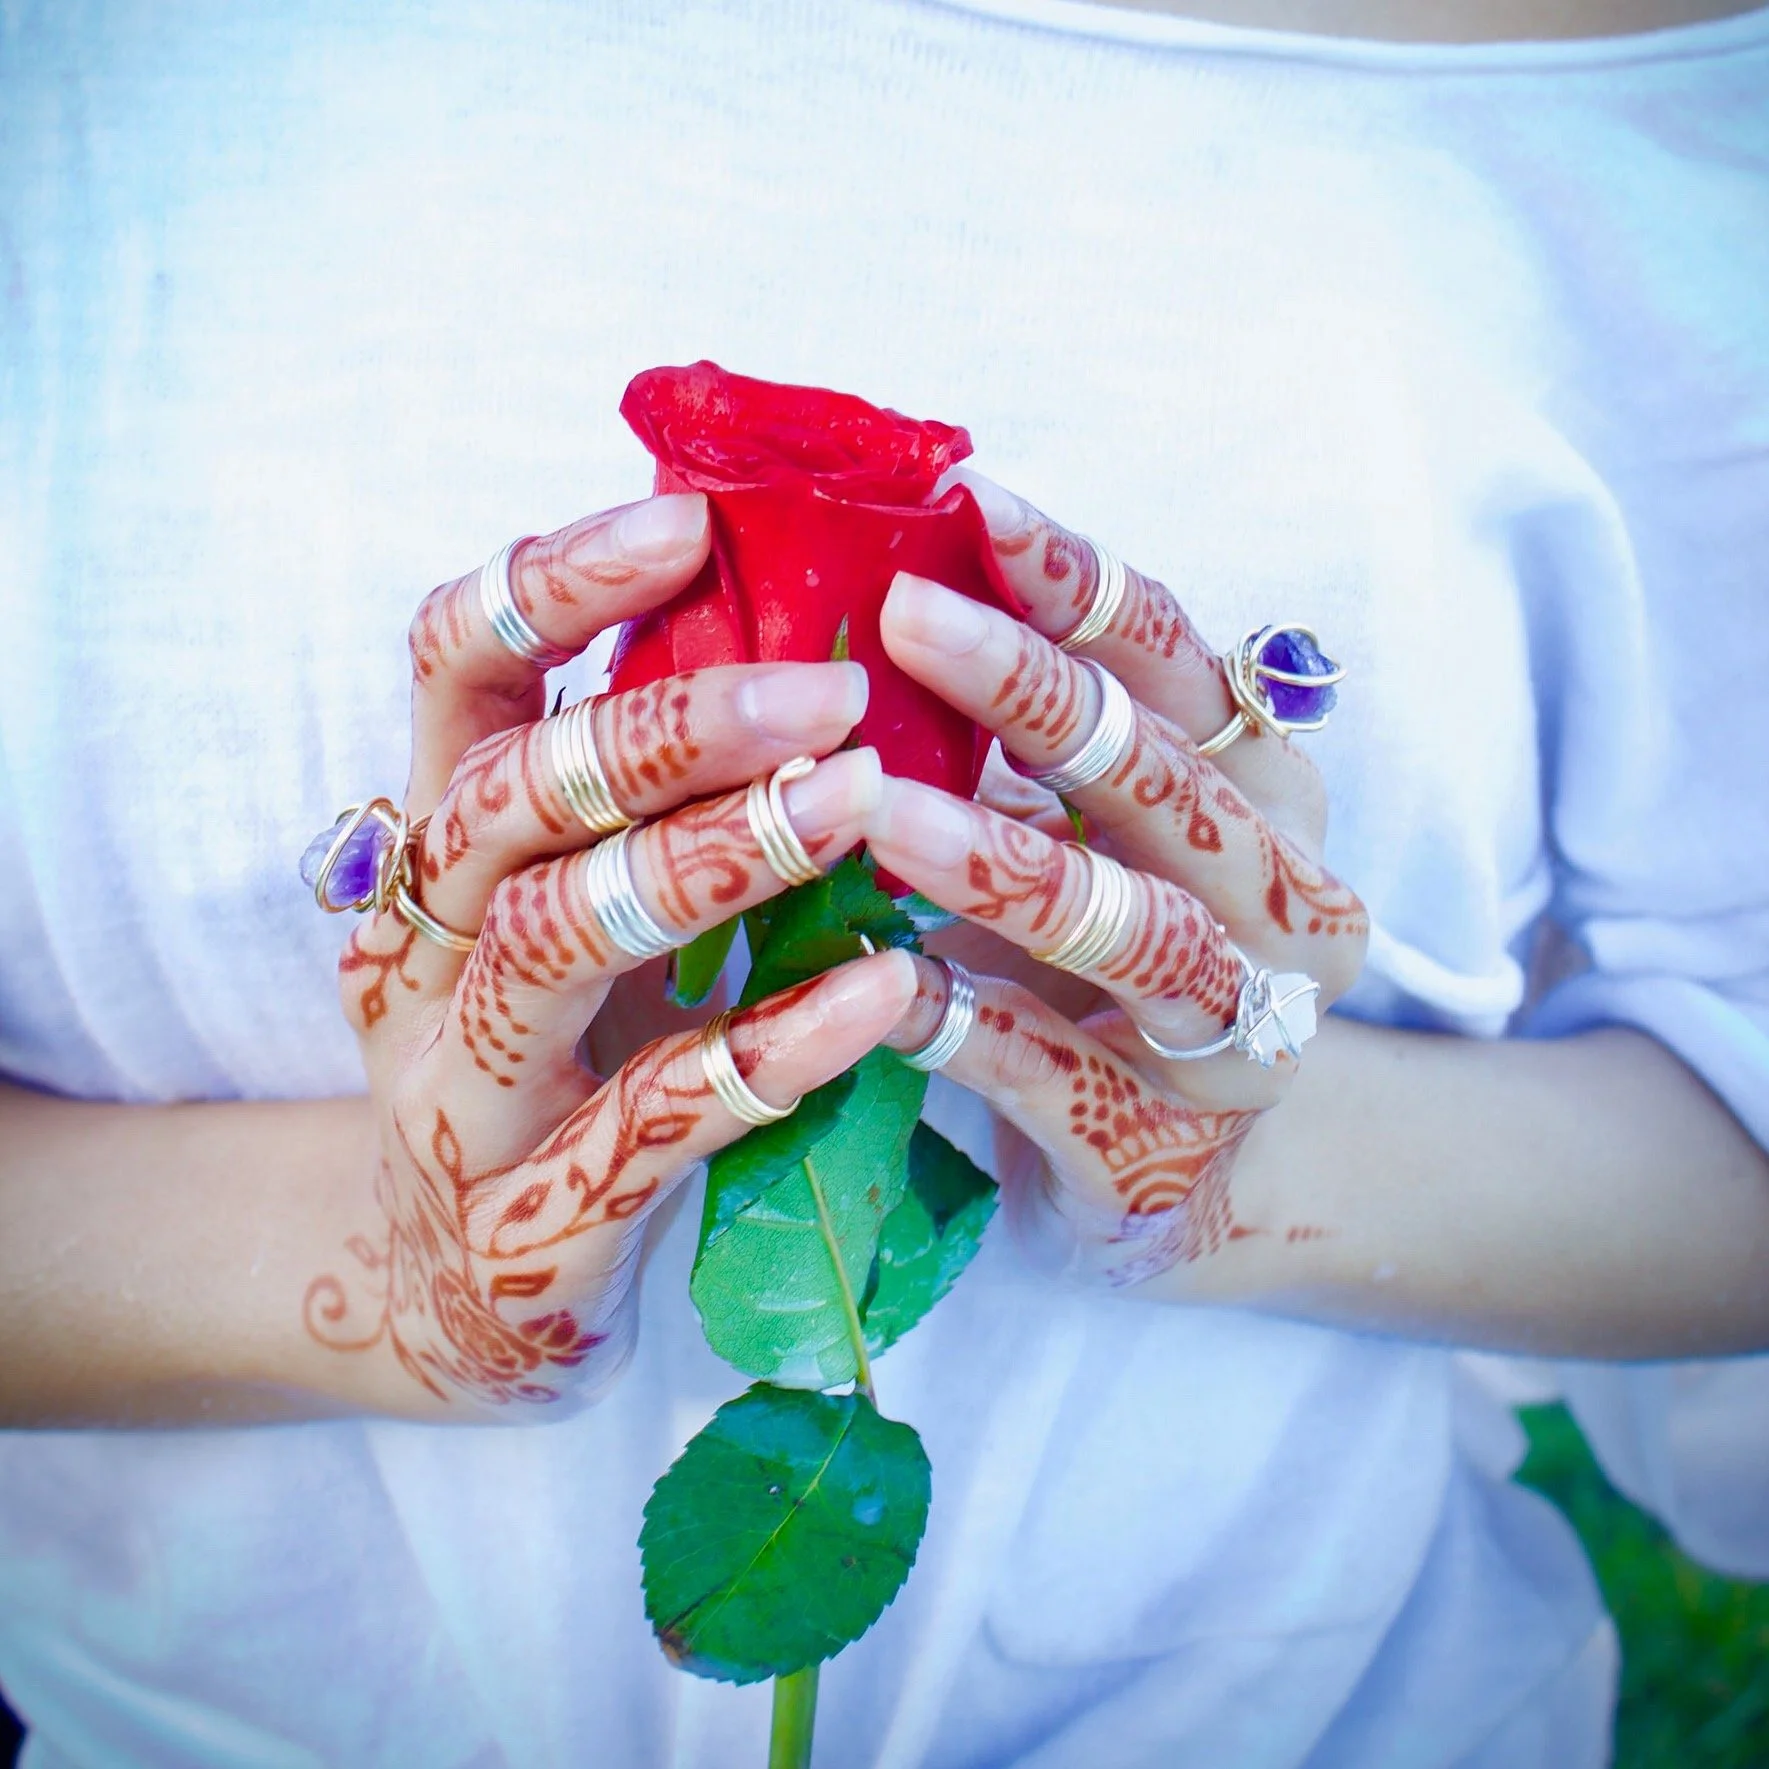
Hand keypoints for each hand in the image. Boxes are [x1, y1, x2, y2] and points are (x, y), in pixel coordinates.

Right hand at [308, 494, 915, 1414]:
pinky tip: (886, 990)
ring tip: (855, 801)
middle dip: (664, 729)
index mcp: (439, 851)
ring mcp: (463, 1095)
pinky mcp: (532, 1225)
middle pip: (507, 799)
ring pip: (551, 944)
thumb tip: (799, 629)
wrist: (455, 1299)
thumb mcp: (570, 913)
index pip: (448, 673)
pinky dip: (772, 1046)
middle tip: (825, 687)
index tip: (688, 522)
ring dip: (709, 861)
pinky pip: (651, 1121)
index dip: (553, 585)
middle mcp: (422, 957)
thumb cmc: (556, 1063)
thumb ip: (641, 800)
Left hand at [864, 474, 1368, 1284]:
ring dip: (1010, 867)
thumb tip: (887, 589)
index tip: (971, 502)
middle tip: (908, 618)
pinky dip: (974, 1032)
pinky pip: (1063, 1083)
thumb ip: (1034, 739)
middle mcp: (1283, 905)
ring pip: (1140, 937)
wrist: (1205, 1173)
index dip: (1082, 584)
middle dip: (1038, 695)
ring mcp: (1241, 1039)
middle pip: (1165, 784)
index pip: (1182, 667)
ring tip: (882, 814)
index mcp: (1266, 797)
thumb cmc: (1124, 963)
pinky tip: (883, 991)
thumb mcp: (1104, 834)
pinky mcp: (1163, 1157)